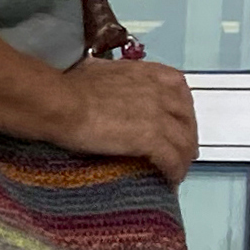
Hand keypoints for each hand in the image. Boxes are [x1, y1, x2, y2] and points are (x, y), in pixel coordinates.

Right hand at [52, 55, 198, 183]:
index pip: (178, 88)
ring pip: (184, 141)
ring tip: (178, 171)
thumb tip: (100, 79)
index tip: (178, 119)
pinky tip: (170, 180)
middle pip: (187, 118)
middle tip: (183, 151)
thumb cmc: (68, 87)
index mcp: (147, 73)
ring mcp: (158, 116)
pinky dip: (175, 171)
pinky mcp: (151, 139)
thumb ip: (110, 77)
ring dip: (184, 158)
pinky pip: (172, 159)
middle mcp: (159, 92)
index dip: (182, 108)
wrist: (62, 103)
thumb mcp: (95, 69)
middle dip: (187, 135)